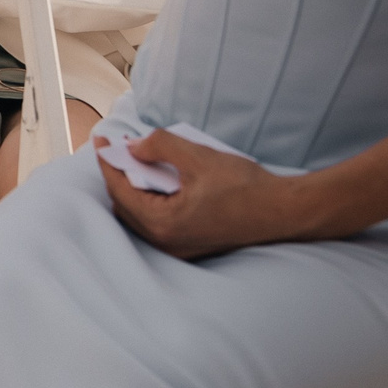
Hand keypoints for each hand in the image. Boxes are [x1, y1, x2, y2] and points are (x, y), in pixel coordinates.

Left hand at [101, 130, 311, 258]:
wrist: (285, 212)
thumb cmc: (246, 187)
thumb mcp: (199, 156)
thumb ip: (160, 146)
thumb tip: (133, 146)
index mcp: (163, 223)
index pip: (119, 190)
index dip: (108, 162)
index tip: (102, 140)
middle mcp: (166, 242)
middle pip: (125, 206)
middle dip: (118, 175)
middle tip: (118, 149)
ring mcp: (178, 248)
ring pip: (140, 216)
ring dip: (133, 189)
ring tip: (136, 161)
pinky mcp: (191, 246)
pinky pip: (157, 223)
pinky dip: (150, 201)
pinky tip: (157, 181)